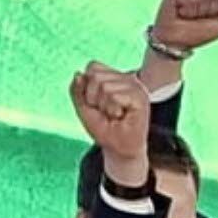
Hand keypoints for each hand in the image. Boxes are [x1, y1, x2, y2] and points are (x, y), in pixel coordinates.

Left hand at [72, 62, 150, 187]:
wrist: (119, 150)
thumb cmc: (105, 129)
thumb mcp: (84, 108)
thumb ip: (77, 91)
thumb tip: (78, 74)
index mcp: (114, 77)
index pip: (93, 67)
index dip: (87, 88)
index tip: (96, 104)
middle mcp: (126, 78)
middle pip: (95, 76)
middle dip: (93, 98)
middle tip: (106, 112)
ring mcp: (135, 86)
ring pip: (104, 86)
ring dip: (104, 106)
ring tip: (114, 115)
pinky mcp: (140, 96)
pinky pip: (114, 95)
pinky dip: (112, 109)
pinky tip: (121, 116)